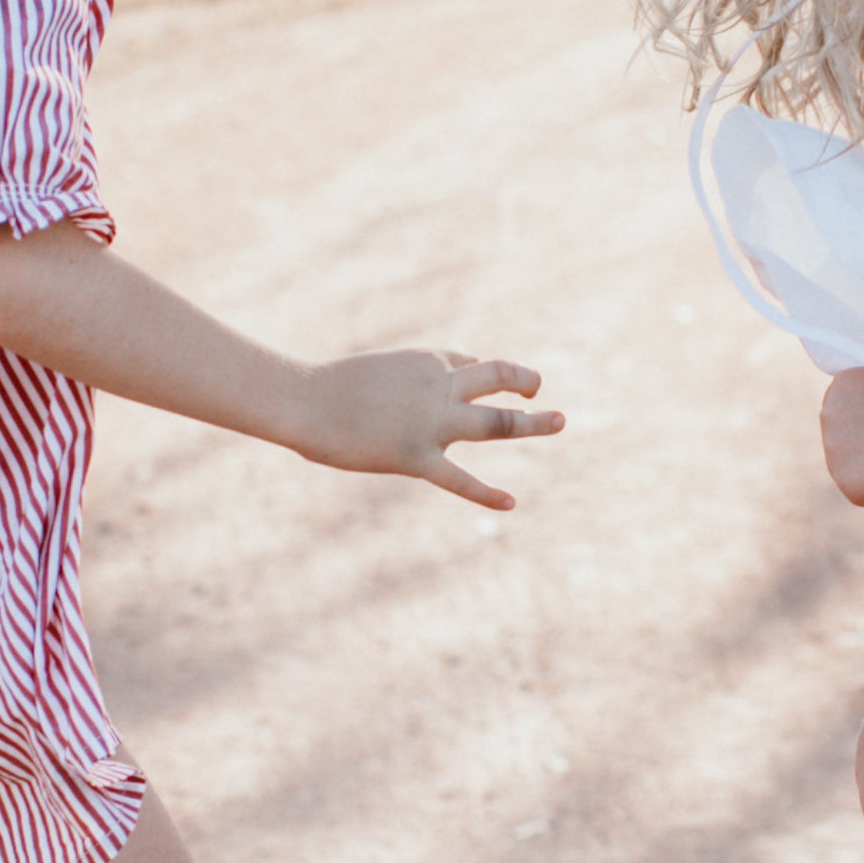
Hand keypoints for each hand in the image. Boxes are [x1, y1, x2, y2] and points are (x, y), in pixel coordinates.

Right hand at [292, 350, 562, 511]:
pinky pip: (460, 479)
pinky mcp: (417, 456)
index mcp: (427, 360)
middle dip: (526, 382)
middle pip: (498, 378)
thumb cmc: (327, 388)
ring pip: (495, 422)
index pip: (469, 363)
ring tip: (560, 420)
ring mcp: (432, 422)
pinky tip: (509, 503)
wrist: (303, 400)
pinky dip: (486, 493)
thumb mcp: (376, 373)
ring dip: (531, 422)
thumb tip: (404, 404)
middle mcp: (438, 385)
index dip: (478, 375)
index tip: (477, 386)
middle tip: (541, 393)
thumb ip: (402, 385)